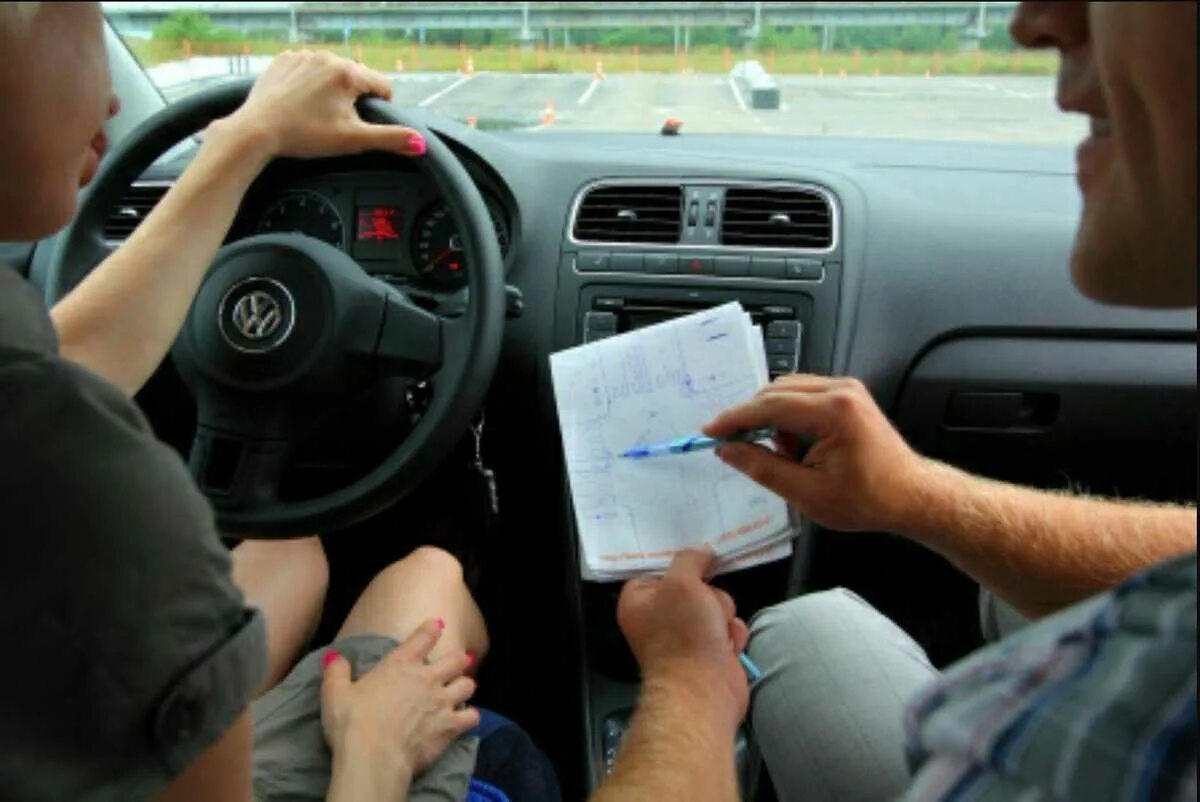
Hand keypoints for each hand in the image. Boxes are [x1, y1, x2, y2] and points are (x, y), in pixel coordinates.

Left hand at [220, 50, 424, 160]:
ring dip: (330, 90)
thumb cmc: (304, 135)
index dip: (379, 108)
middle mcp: (328, 57)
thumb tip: (419, 142)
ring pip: (331, 73)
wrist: (257, 130)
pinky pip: (307, 69)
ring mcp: (303, 56)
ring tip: (314, 114)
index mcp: (348, 74)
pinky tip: (299, 103)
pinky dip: (307, 84)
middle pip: (356, 79)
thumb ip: (390, 139)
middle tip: (334, 123)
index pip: (383, 87)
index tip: (362, 123)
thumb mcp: (353, 140)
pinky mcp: (284, 60)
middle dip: (352, 99)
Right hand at [320, 619, 478, 789]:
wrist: (373, 756)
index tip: (438, 625)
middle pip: (456, 659)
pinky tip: (467, 718)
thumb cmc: (352, 722)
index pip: (423, 637)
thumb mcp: (335, 694)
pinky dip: (470, 716)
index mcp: (400, 664)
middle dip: (458, 659)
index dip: (432, 629)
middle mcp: (427, 678)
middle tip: (457, 662)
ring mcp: (442, 701)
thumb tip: (334, 657)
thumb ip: (337, 672)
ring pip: (467, 685)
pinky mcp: (451, 726)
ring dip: (465, 685)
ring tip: (461, 689)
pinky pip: (472, 716)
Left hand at [618, 548, 748, 729]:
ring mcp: (685, 636)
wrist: (703, 691)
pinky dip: (731, 636)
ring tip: (716, 633)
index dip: (678, 566)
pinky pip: (728, 628)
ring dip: (722, 616)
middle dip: (709, 596)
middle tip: (705, 609)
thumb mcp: (682, 582)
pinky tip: (726, 648)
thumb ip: (690, 559)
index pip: (658, 570)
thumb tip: (700, 551)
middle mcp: (659, 618)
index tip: (696, 557)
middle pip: (695, 586)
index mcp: (639, 601)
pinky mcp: (710, 651)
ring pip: (716, 606)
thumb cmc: (683, 635)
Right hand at [704, 375, 927, 532]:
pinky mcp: (848, 396)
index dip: (735, 418)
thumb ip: (763, 468)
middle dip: (750, 417)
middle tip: (731, 443)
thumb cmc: (867, 500)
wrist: (912, 496)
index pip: (770, 405)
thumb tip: (728, 451)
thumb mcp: (807, 493)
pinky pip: (804, 395)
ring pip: (788, 390)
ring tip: (778, 455)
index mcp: (833, 411)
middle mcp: (841, 390)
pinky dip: (789, 417)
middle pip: (776, 391)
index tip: (710, 430)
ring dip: (772, 418)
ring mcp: (846, 389)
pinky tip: (794, 447)